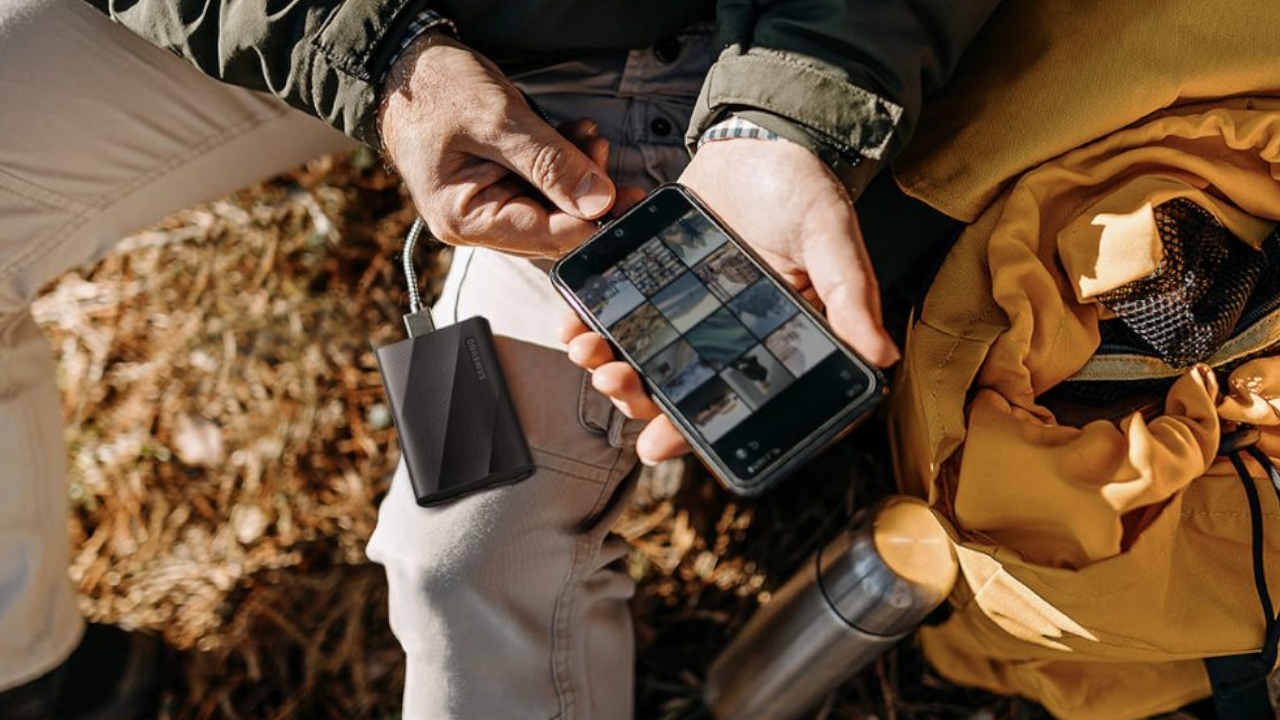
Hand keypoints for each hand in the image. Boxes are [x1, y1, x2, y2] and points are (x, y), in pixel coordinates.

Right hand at [379, 32, 616, 256]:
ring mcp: (485, 205)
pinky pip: (541, 186)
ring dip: (577, 173)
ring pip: (551, 205)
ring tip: (588, 137)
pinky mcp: (496, 186)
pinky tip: (574, 136)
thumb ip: (549, 163)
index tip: (627, 199)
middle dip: (586, 193)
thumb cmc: (434, 89)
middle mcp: (474, 223)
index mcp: (465, 219)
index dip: (592, 221)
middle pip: (553, 226)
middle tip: (604, 153)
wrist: (405, 65)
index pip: (545, 237)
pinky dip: (562, 163)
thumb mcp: (498, 120)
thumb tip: (598, 202)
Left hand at [561, 138, 897, 464]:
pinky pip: (620, 312)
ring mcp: (686, 312)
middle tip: (613, 381)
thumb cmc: (805, 189)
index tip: (655, 447)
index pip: (733, 404)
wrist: (757, 137)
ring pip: (642, 357)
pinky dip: (591, 321)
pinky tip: (573, 322)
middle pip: (676, 390)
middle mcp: (725, 337)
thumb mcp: (831, 237)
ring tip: (586, 353)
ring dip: (609, 365)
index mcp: (771, 342)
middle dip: (637, 397)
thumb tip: (881, 357)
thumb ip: (849, 294)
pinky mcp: (655, 281)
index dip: (695, 434)